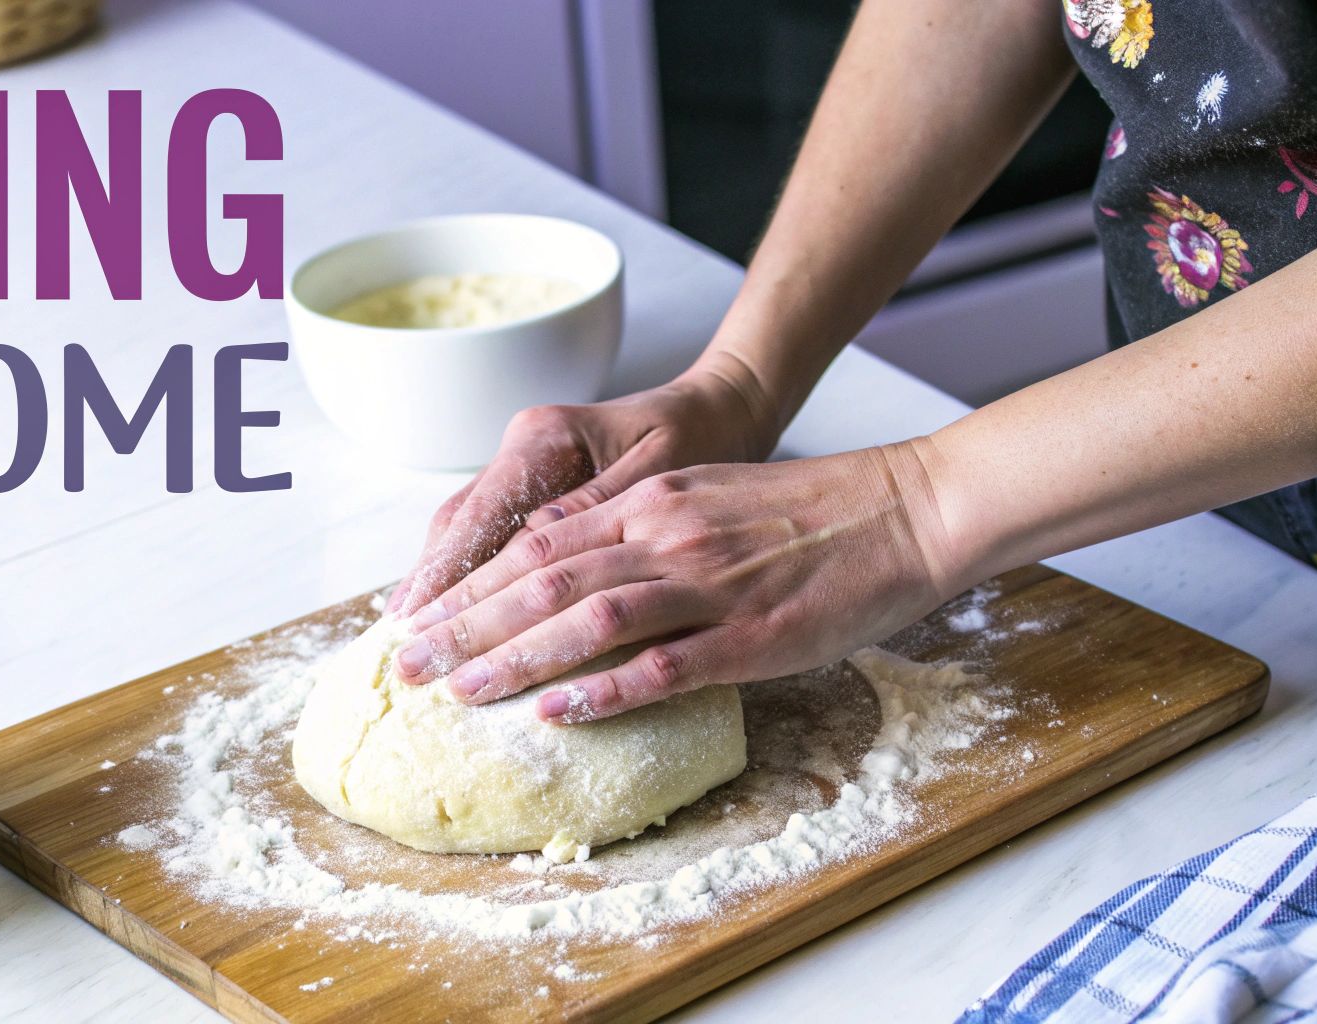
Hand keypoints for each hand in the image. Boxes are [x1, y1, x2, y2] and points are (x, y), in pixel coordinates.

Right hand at [386, 358, 779, 618]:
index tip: (419, 618)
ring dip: (441, 585)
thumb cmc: (703, 435)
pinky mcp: (535, 487)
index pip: (483, 512)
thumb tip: (530, 542)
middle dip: (431, 587)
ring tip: (413, 640)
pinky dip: (469, 576)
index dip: (448, 570)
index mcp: (548, 438)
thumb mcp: (664, 468)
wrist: (720, 406)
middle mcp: (524, 447)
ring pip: (466, 529)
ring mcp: (524, 466)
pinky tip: (455, 616)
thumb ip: (598, 502)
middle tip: (404, 646)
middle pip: (460, 523)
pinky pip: (489, 534)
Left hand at [389, 442, 965, 721]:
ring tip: (461, 692)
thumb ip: (631, 522)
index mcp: (649, 502)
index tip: (418, 616)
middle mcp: (665, 535)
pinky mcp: (753, 635)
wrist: (907, 507)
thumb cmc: (807, 509)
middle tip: (409, 664)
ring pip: (588, 619)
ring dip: (515, 658)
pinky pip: (665, 666)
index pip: (535, 542)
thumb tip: (557, 558)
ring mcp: (708, 585)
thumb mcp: (703, 493)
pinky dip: (606, 690)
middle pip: (542, 579)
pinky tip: (559, 713)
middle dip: (466, 625)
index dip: (468, 583)